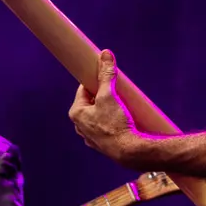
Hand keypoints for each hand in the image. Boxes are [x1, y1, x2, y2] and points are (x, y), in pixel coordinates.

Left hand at [68, 49, 144, 165]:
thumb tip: (105, 55)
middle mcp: (80, 126)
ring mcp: (91, 136)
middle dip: (103, 96)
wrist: (129, 151)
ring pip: (98, 115)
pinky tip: (122, 120)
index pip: (84, 89)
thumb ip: (106, 75)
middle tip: (116, 91)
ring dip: (108, 109)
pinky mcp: (103, 144)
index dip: (95, 81)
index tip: (104, 76)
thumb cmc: (115, 124)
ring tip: (121, 105)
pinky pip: (106, 127)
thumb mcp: (109, 95)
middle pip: (91, 102)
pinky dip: (112, 122)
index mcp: (76, 113)